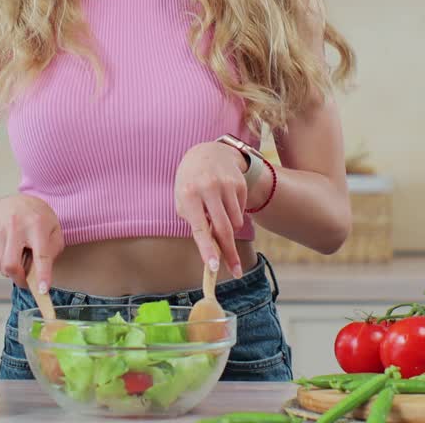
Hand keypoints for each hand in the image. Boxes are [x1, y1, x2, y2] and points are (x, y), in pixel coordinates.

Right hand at [0, 194, 63, 293]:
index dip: (42, 274)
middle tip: (29, 282)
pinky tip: (14, 254)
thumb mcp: (54, 228)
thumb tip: (43, 273)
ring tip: (23, 259)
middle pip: (11, 264)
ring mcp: (0, 232)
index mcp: (37, 224)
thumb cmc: (38, 218)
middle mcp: (16, 227)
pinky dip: (7, 265)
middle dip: (20, 280)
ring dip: (15, 271)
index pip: (40, 253)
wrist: (14, 204)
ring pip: (4, 267)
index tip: (43, 290)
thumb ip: (53, 250)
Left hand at [174, 141, 247, 277]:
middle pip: (224, 229)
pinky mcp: (239, 183)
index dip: (207, 250)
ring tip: (218, 215)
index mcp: (189, 195)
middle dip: (230, 253)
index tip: (214, 268)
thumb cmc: (190, 182)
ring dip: (229, 229)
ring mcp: (226, 184)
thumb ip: (194, 221)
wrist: (207, 152)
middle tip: (236, 271)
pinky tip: (225, 201)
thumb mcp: (183, 199)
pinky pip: (241, 211)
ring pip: (235, 222)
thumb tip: (212, 246)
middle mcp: (208, 188)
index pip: (200, 228)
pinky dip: (234, 215)